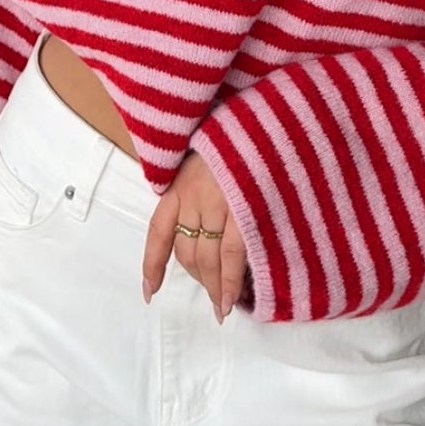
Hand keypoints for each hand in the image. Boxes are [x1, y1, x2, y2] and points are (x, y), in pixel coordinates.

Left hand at [143, 149, 246, 323]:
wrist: (273, 119)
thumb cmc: (244, 135)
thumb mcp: (210, 153)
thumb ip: (201, 184)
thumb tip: (201, 221)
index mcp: (181, 181)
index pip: (159, 230)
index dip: (153, 263)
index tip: (150, 292)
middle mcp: (193, 194)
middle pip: (186, 251)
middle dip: (198, 279)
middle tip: (212, 298)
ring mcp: (218, 203)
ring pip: (207, 258)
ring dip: (214, 286)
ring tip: (222, 306)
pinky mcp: (243, 210)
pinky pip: (232, 255)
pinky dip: (230, 282)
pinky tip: (230, 300)